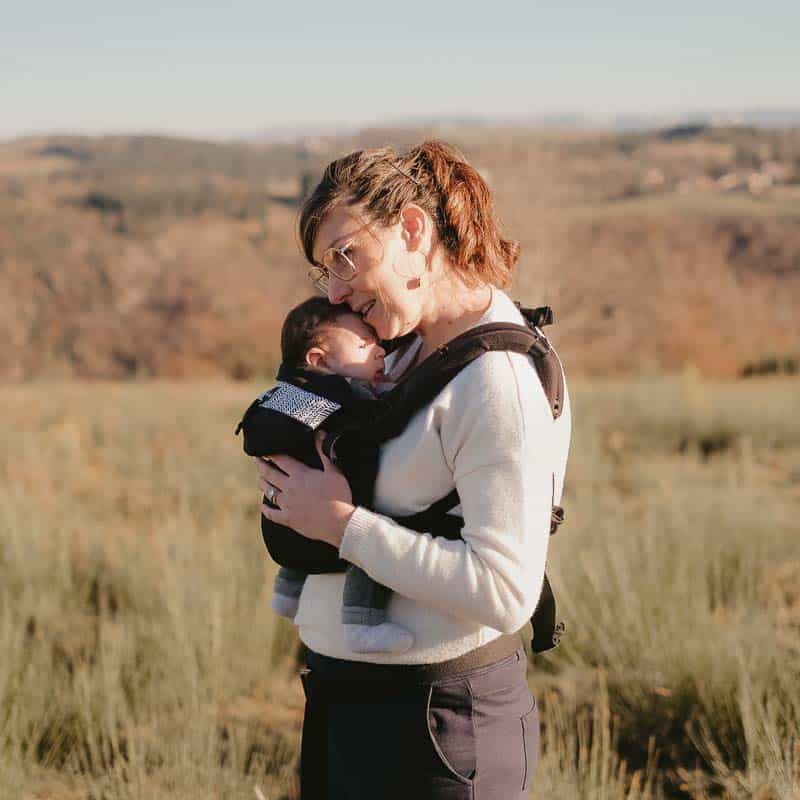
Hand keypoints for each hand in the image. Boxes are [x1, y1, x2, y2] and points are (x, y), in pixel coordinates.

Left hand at [255, 431, 355, 548]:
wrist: (338, 522)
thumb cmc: (338, 495)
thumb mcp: (334, 470)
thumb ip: (324, 452)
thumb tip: (320, 433)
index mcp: (300, 474)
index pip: (281, 460)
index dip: (271, 453)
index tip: (265, 449)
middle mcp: (290, 488)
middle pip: (270, 474)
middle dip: (261, 465)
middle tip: (256, 460)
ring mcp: (287, 504)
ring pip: (268, 492)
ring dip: (263, 484)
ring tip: (260, 479)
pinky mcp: (288, 519)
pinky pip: (272, 514)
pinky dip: (266, 509)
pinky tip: (263, 507)